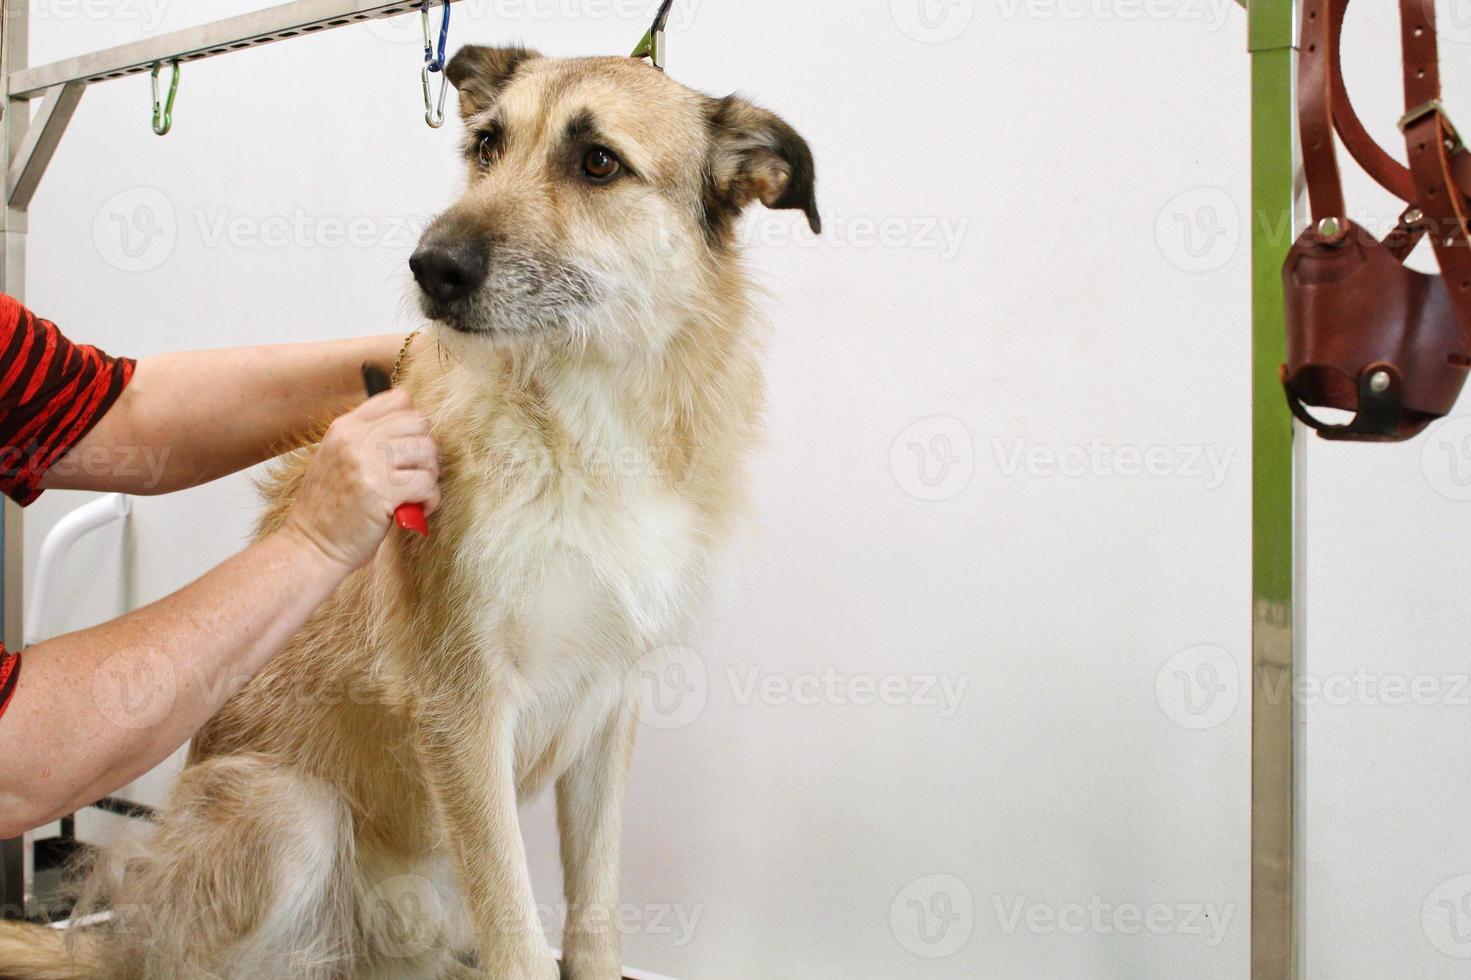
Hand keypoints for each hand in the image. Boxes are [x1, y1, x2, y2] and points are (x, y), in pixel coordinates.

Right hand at [282, 389, 440, 571]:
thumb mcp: (338, 458)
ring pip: (427, 451)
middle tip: (415, 473)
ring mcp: (368, 464)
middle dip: (425, 450)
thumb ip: (368, 439)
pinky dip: (430, 499)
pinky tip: (416, 508)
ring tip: (415, 492)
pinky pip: (427, 483)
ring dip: (429, 475)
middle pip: (420, 423)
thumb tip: (413, 427)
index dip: (412, 424)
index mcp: (346, 427)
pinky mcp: (383, 491)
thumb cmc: (330, 508)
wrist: (311, 545)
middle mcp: (357, 439)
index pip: (399, 399)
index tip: (407, 448)